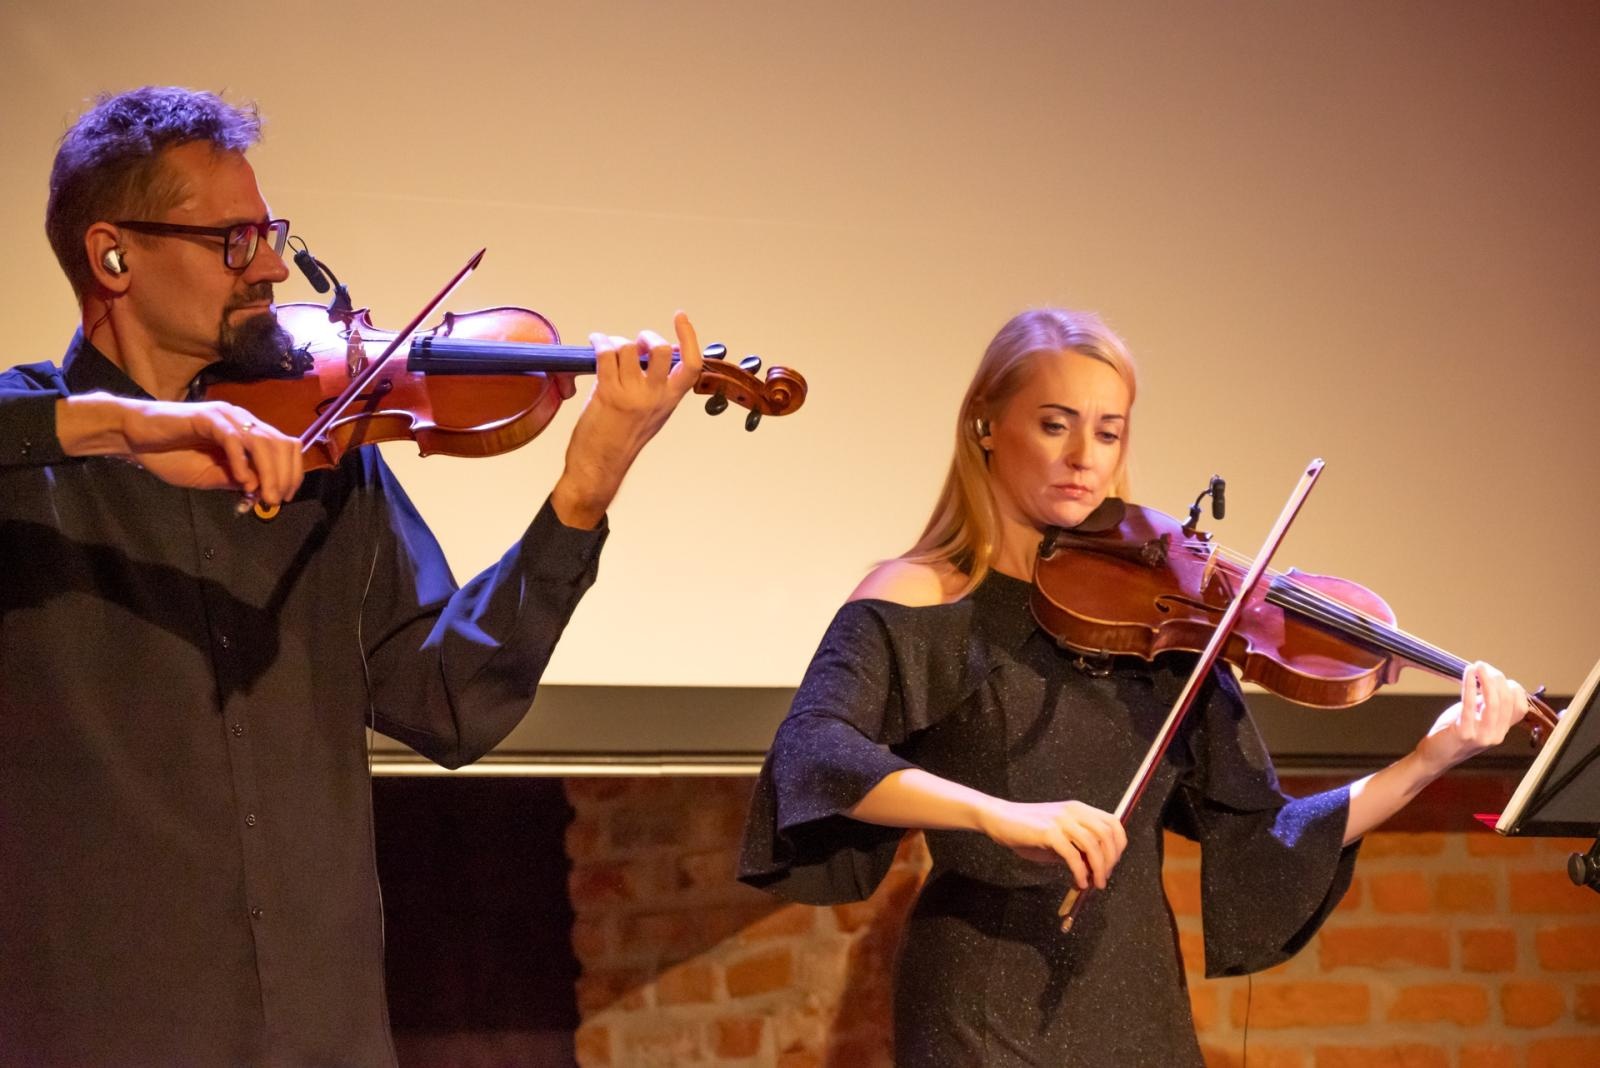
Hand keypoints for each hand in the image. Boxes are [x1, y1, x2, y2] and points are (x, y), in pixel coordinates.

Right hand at [59, 394, 303, 506]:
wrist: (134, 438)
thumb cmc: (170, 456)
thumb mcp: (211, 476)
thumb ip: (236, 481)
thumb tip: (262, 492)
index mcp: (248, 432)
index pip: (286, 447)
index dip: (292, 473)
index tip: (285, 498)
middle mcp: (242, 420)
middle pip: (281, 444)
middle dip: (285, 476)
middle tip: (276, 501)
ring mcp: (226, 417)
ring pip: (263, 442)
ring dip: (269, 472)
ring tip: (265, 495)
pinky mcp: (207, 418)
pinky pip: (234, 439)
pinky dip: (242, 462)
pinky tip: (241, 480)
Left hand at [550, 311, 701, 527]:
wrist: (600, 468)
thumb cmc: (620, 442)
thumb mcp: (650, 414)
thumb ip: (655, 387)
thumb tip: (649, 357)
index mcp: (670, 401)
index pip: (691, 364)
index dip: (689, 337)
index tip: (681, 318)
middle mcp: (655, 397)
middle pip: (661, 349)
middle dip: (646, 336)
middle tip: (635, 343)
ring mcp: (632, 395)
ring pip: (629, 348)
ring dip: (616, 341)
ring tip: (607, 348)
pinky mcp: (608, 394)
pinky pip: (606, 354)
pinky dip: (600, 342)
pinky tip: (596, 342)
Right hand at [975, 798, 1127, 889]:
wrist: (999, 820)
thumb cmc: (1028, 831)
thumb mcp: (1058, 837)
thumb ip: (1077, 848)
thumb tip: (1095, 870)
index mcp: (1079, 809)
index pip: (1113, 823)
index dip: (1118, 846)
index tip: (1112, 864)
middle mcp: (1074, 811)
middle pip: (1107, 834)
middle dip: (1110, 860)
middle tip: (1103, 878)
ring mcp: (1061, 820)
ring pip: (1092, 845)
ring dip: (1098, 868)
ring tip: (1094, 884)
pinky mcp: (1049, 832)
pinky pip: (1072, 855)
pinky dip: (1080, 872)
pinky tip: (1079, 882)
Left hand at [1418, 660, 1528, 774]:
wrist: (1435, 756)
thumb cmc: (1453, 734)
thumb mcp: (1475, 717)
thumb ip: (1486, 703)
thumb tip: (1491, 680)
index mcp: (1502, 730)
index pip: (1520, 707)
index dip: (1513, 688)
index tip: (1497, 675)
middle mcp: (1497, 734)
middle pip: (1507, 701)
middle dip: (1497, 679)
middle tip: (1484, 666)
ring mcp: (1482, 736)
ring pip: (1494, 702)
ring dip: (1487, 680)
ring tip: (1478, 666)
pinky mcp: (1465, 733)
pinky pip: (1470, 705)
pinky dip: (1471, 686)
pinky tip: (1468, 673)